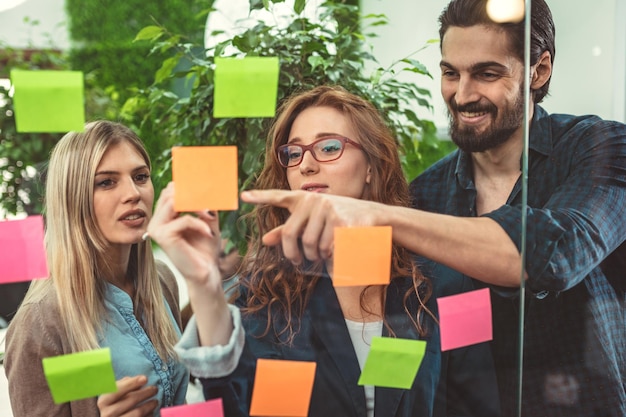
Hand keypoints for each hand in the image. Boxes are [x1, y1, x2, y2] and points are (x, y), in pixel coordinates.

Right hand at [97, 375, 157, 416]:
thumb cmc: (114, 403)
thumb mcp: (114, 393)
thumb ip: (125, 384)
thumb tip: (140, 380)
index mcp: (104, 401)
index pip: (118, 389)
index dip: (132, 383)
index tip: (145, 378)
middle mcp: (108, 413)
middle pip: (131, 400)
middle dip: (146, 393)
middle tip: (155, 389)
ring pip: (138, 413)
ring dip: (149, 405)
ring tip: (155, 401)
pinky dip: (149, 415)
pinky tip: (151, 412)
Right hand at [148, 182, 221, 287]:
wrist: (205, 272)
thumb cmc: (205, 247)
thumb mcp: (208, 220)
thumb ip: (205, 204)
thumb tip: (209, 186)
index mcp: (164, 215)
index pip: (171, 190)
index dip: (188, 186)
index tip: (207, 187)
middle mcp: (156, 220)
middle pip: (170, 192)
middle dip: (192, 193)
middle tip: (209, 201)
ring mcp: (157, 228)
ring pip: (173, 201)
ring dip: (196, 205)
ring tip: (209, 215)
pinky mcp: (163, 236)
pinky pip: (184, 219)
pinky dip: (200, 223)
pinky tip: (209, 233)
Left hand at [241, 189, 379, 264]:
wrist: (374, 217)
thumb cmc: (339, 220)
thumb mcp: (313, 222)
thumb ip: (289, 229)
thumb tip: (265, 240)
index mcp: (305, 199)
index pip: (279, 196)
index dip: (261, 197)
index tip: (243, 196)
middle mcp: (315, 200)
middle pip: (292, 235)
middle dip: (293, 253)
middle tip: (297, 261)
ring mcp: (329, 209)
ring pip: (311, 245)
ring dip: (316, 256)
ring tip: (323, 254)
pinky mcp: (343, 221)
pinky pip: (328, 248)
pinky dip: (331, 256)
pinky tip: (337, 251)